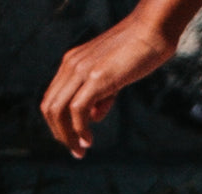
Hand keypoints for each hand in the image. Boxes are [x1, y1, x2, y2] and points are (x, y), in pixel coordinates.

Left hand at [42, 11, 183, 157]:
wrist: (151, 33)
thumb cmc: (139, 53)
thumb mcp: (115, 76)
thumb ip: (101, 95)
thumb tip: (92, 117)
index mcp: (72, 63)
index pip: (53, 97)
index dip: (59, 123)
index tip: (74, 141)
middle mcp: (70, 65)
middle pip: (50, 106)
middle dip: (59, 134)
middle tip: (76, 152)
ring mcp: (81, 70)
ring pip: (58, 109)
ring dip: (67, 135)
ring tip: (81, 150)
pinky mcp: (96, 77)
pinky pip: (77, 108)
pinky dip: (80, 129)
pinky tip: (89, 140)